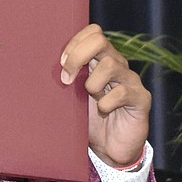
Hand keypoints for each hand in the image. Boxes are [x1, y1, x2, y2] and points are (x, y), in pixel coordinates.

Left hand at [59, 23, 150, 169]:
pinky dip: (106, 104)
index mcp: (102, 59)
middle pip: (100, 40)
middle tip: (67, 80)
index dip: (75, 43)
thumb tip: (40, 65)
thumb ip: (67, 78)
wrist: (111, 149)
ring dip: (92, 84)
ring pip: (110, 65)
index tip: (61, 63)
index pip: (93, 32)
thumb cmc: (90, 120)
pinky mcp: (141, 98)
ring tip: (92, 99)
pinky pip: (121, 93)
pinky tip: (104, 112)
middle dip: (77, 57)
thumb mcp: (73, 96)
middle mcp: (118, 65)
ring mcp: (131, 80)